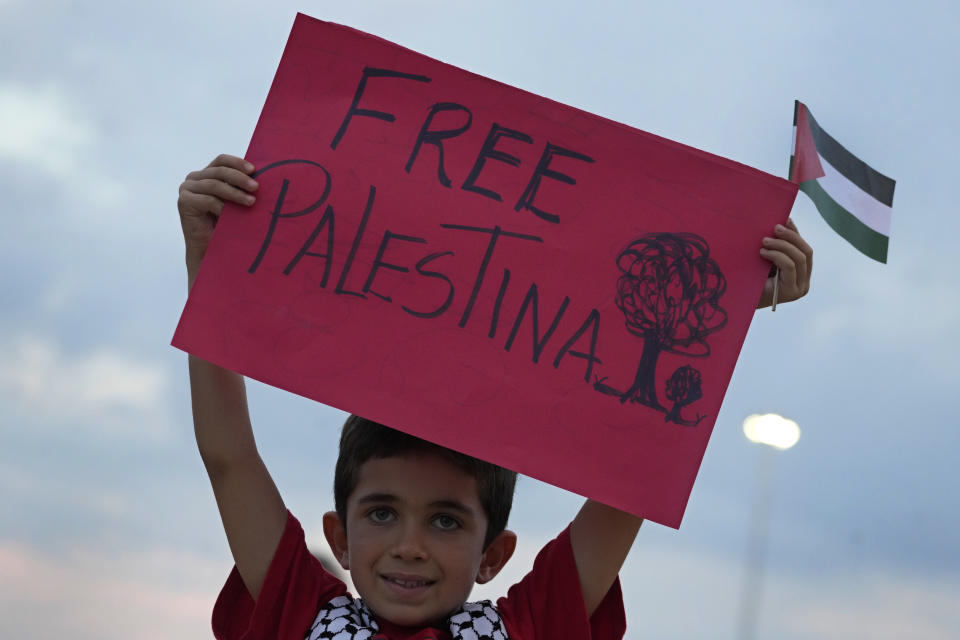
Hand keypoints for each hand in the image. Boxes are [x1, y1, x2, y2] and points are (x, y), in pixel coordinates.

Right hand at [177, 154, 258, 272]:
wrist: (210, 248)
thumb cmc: (226, 224)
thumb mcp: (234, 200)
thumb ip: (239, 186)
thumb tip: (260, 176)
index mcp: (206, 173)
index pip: (221, 160)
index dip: (237, 163)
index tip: (254, 170)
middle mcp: (194, 178)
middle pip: (219, 171)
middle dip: (240, 179)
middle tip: (256, 188)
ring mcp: (187, 189)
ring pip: (215, 185)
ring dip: (235, 193)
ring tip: (251, 202)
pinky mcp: (184, 202)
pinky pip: (207, 200)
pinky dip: (222, 206)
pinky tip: (231, 214)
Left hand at [756, 218, 812, 308]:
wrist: (738, 300)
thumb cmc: (751, 279)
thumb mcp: (768, 260)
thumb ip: (779, 247)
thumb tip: (784, 221)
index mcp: (802, 275)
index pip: (805, 250)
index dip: (796, 234)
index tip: (785, 220)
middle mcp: (804, 283)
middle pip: (806, 252)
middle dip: (791, 237)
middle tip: (775, 228)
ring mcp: (799, 289)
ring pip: (799, 258)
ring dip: (782, 245)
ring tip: (764, 241)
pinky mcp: (791, 292)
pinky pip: (790, 267)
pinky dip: (777, 255)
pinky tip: (763, 253)